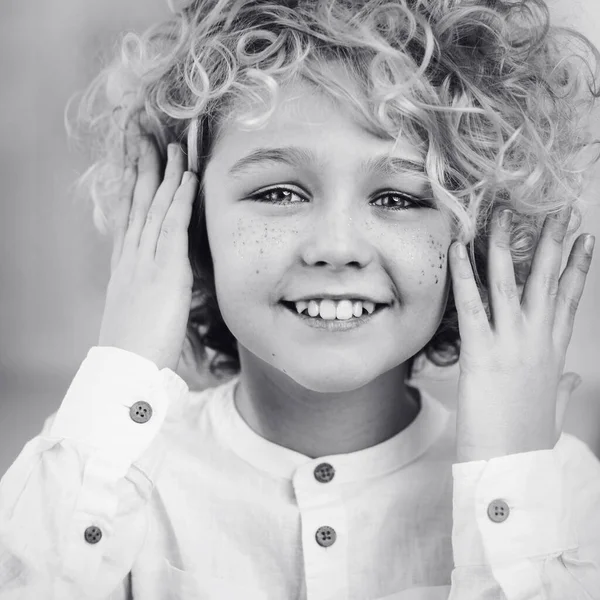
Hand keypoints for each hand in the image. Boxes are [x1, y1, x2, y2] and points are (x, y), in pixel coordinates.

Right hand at [98, 140, 197, 371]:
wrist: (125, 366)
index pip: (128, 213)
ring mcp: (146, 260)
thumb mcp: (135, 309)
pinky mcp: (165, 271)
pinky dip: (181, 198)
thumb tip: (156, 283)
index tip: (133, 157)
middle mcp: (132, 255)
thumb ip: (145, 289)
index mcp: (125, 264)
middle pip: (136, 200)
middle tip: (142, 131)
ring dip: (162, 171)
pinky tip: (188, 176)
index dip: (130, 182)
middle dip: (140, 163)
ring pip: (153, 205)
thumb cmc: (134, 345)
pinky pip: (174, 226)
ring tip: (168, 141)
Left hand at [449, 205, 593, 461]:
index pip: (569, 299)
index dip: (578, 267)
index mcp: (554, 352)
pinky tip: (461, 247)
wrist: (512, 466)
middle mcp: (538, 340)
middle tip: (557, 210)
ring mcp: (513, 343)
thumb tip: (574, 377)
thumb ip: (564, 388)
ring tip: (504, 213)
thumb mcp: (553, 408)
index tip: (584, 239)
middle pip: (548, 281)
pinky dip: (465, 273)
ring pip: (512, 282)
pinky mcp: (482, 352)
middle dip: (554, 242)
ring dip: (507, 244)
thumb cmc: (529, 439)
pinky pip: (472, 303)